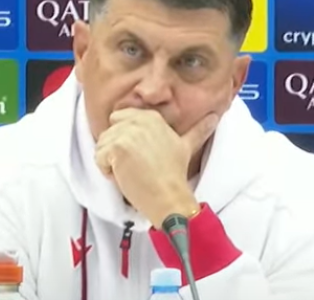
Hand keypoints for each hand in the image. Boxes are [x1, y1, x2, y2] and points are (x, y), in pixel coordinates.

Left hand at [95, 109, 217, 227]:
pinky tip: (125, 177)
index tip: (140, 155)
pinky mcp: (116, 148)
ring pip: (101, 145)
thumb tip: (215, 117)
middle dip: (116, 149)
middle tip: (136, 165)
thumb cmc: (174, 174)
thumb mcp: (186, 146)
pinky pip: (98, 158)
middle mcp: (139, 120)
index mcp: (152, 117)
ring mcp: (126, 133)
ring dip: (111, 162)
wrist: (169, 196)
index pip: (120, 119)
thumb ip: (198, 130)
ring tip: (133, 172)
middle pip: (109, 131)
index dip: (125, 139)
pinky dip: (107, 171)